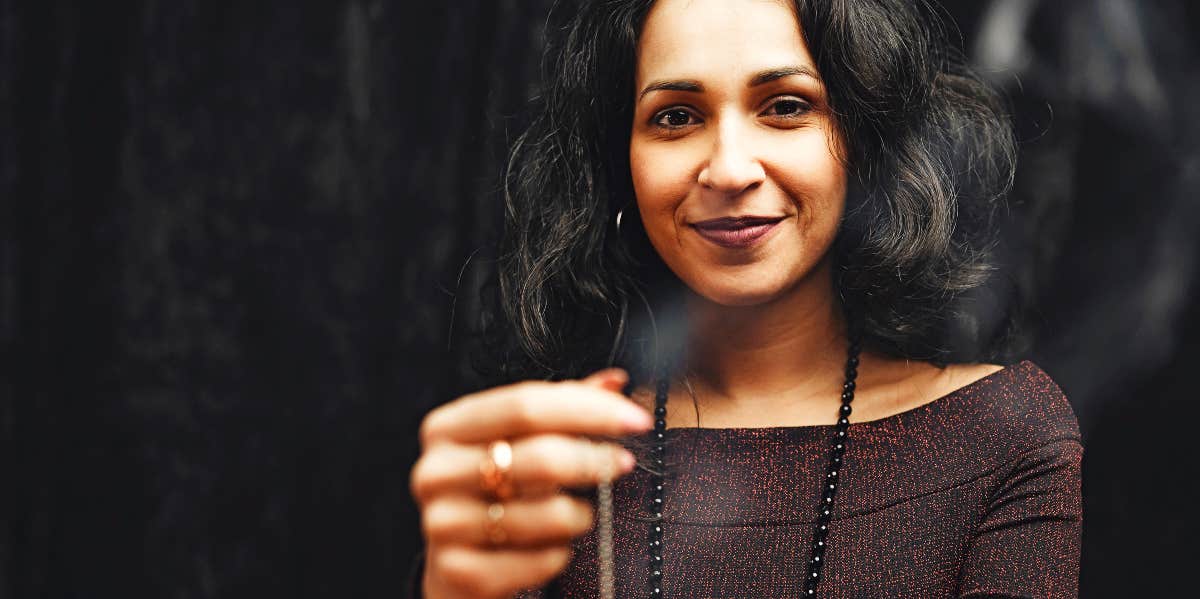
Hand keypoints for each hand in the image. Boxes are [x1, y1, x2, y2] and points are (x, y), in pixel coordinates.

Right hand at [410, 368, 651, 598]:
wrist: (451, 564)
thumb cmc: (491, 490)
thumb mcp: (515, 441)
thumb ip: (561, 407)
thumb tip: (615, 382)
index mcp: (448, 427)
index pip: (526, 404)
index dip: (589, 409)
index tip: (637, 420)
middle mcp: (436, 471)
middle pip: (540, 456)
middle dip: (595, 459)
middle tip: (623, 464)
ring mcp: (442, 523)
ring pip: (546, 513)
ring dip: (580, 514)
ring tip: (582, 513)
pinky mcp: (458, 570)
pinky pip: (538, 561)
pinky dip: (560, 554)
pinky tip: (556, 547)